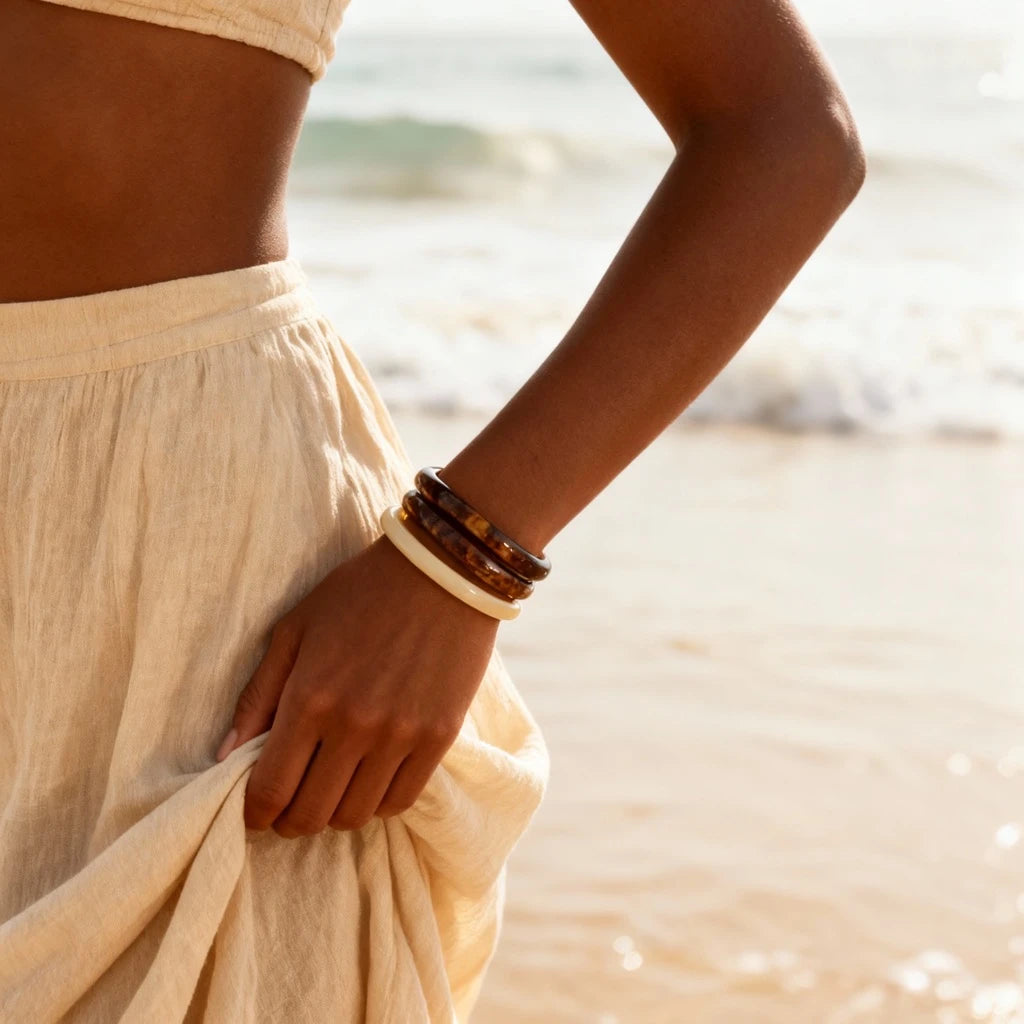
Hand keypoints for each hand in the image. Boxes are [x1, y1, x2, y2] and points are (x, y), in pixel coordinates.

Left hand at [215, 534, 500, 836]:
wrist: (442, 571)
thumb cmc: (360, 593)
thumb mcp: (295, 630)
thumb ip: (259, 695)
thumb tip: (226, 755)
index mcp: (310, 698)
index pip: (270, 790)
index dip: (255, 814)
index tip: (255, 810)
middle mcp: (355, 726)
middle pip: (310, 815)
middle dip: (290, 820)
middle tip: (289, 804)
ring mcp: (401, 735)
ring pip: (356, 815)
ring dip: (334, 812)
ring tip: (330, 788)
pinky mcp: (440, 737)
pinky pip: (400, 800)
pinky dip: (377, 801)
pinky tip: (369, 780)